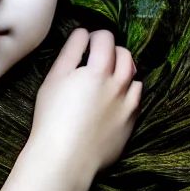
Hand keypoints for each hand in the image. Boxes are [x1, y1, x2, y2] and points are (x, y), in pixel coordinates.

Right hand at [28, 28, 141, 176]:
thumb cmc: (52, 117)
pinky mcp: (131, 123)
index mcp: (98, 71)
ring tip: (105, 74)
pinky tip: (111, 96)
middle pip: (124, 55)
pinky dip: (128, 90)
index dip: (95, 35)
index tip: (86, 40)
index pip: (106, 40)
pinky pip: (137, 98)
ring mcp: (128, 105)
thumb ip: (70, 52)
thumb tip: (81, 33)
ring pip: (134, 76)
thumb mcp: (54, 79)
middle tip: (95, 55)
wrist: (65, 157)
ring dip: (122, 68)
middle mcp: (119, 86)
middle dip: (111, 49)